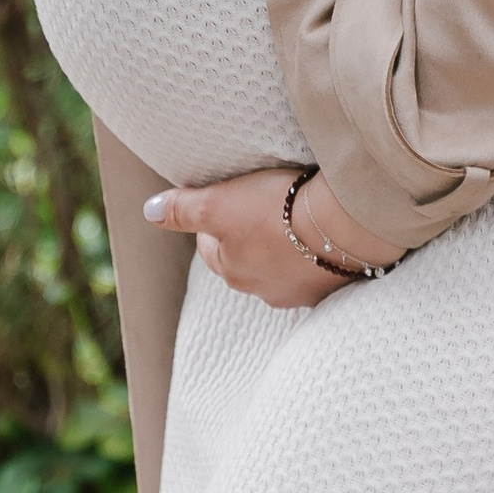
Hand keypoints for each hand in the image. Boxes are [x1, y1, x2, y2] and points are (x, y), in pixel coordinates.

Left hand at [145, 167, 407, 306]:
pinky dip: (316, 254)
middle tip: (261, 205)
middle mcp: (263, 290)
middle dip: (248, 237)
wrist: (344, 223)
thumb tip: (148, 211)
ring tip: (295, 216)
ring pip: (282, 267)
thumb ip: (182, 209)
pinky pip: (318, 269)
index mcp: (232, 271)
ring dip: (285, 246)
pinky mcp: (334, 285)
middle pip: (246, 260)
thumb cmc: (277, 211)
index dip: (212, 222)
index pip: (210, 248)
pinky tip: (323, 234)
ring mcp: (301, 291)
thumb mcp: (219, 204)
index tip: (225, 200)